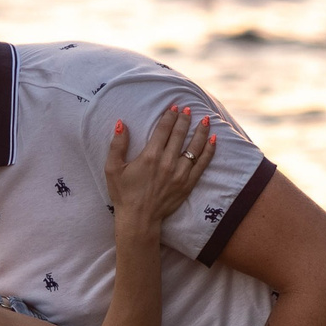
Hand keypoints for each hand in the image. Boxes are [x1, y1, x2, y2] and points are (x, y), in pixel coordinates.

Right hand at [105, 104, 216, 233]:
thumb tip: (120, 123)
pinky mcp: (187, 184)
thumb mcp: (112, 169)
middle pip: (180, 135)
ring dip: (200, 131)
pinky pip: (202, 164)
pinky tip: (213, 139)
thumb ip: (117, 145)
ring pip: (194, 147)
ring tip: (205, 119)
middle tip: (189, 108)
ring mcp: (180, 174)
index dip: (170, 116)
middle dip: (185, 119)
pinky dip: (209, 151)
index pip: (164, 130)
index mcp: (150, 156)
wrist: (139, 219)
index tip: (174, 106)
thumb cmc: (124, 194)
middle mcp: (167, 163)